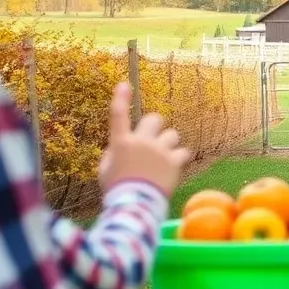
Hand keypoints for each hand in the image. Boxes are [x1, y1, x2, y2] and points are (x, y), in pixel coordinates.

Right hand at [99, 82, 190, 196]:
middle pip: (155, 118)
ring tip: (165, 158)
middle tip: (154, 141)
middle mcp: (141, 141)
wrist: (135, 205)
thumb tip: (121, 146)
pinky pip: (183, 151)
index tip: (124, 84)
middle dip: (155, 127)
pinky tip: (174, 167)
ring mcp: (159, 150)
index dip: (120, 97)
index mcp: (121, 142)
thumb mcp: (105, 170)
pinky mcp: (174, 161)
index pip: (118, 115)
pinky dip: (179, 158)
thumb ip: (112, 154)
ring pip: (172, 134)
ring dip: (169, 144)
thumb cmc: (116, 189)